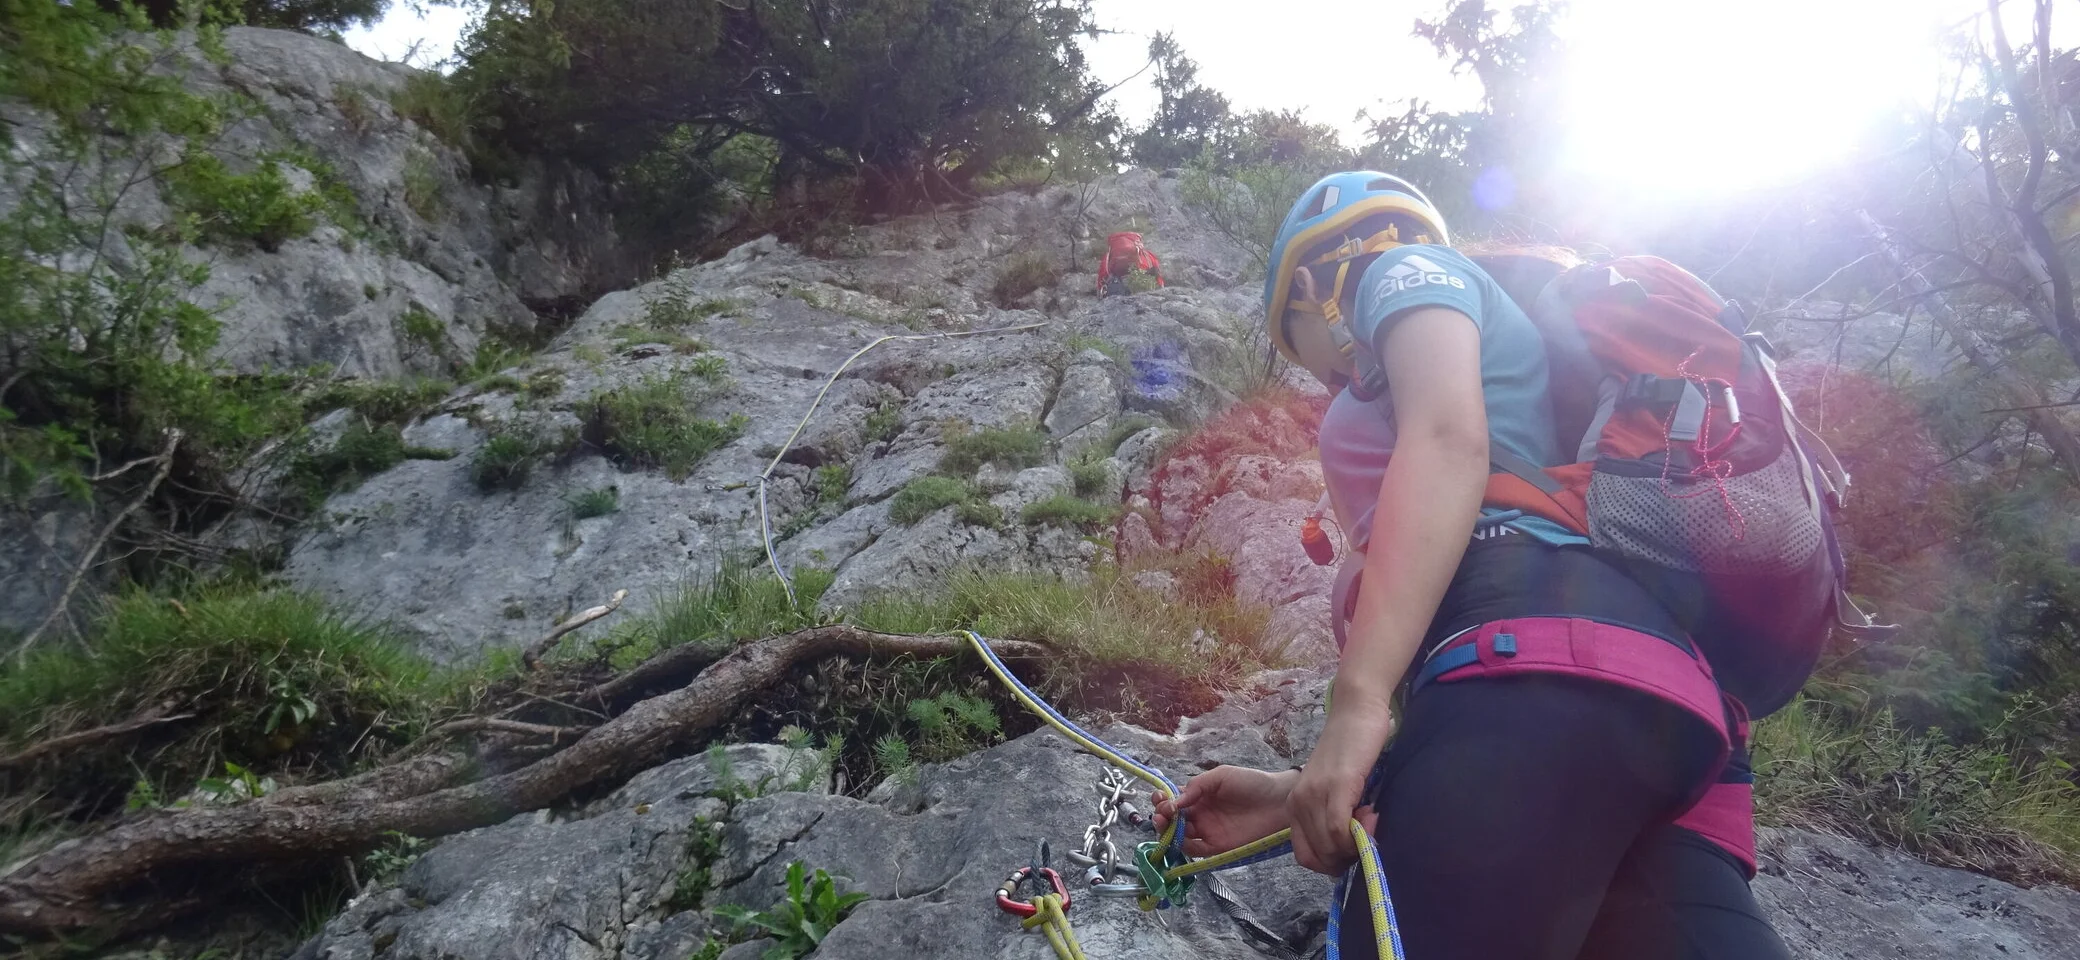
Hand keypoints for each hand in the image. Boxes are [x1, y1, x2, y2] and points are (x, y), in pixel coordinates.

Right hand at [1150, 766, 1296, 857]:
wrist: (1278, 801)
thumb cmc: (1251, 783)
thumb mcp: (1221, 776)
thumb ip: (1197, 786)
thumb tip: (1176, 800)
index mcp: (1199, 797)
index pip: (1174, 801)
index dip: (1163, 801)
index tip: (1160, 799)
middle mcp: (1201, 815)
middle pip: (1173, 820)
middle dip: (1161, 817)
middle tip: (1160, 814)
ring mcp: (1209, 831)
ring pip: (1181, 836)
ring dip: (1168, 832)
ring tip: (1164, 824)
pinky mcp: (1218, 847)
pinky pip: (1197, 851)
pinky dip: (1184, 847)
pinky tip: (1179, 838)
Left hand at [1286, 694, 1394, 874]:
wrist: (1355, 711)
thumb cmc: (1350, 751)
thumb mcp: (1335, 790)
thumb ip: (1335, 817)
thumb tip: (1350, 850)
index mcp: (1295, 806)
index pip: (1305, 856)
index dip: (1332, 862)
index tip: (1353, 847)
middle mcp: (1298, 802)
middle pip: (1318, 857)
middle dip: (1347, 857)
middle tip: (1368, 830)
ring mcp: (1314, 794)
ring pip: (1330, 847)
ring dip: (1356, 844)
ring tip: (1371, 817)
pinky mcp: (1335, 786)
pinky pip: (1339, 830)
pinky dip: (1358, 834)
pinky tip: (1372, 813)